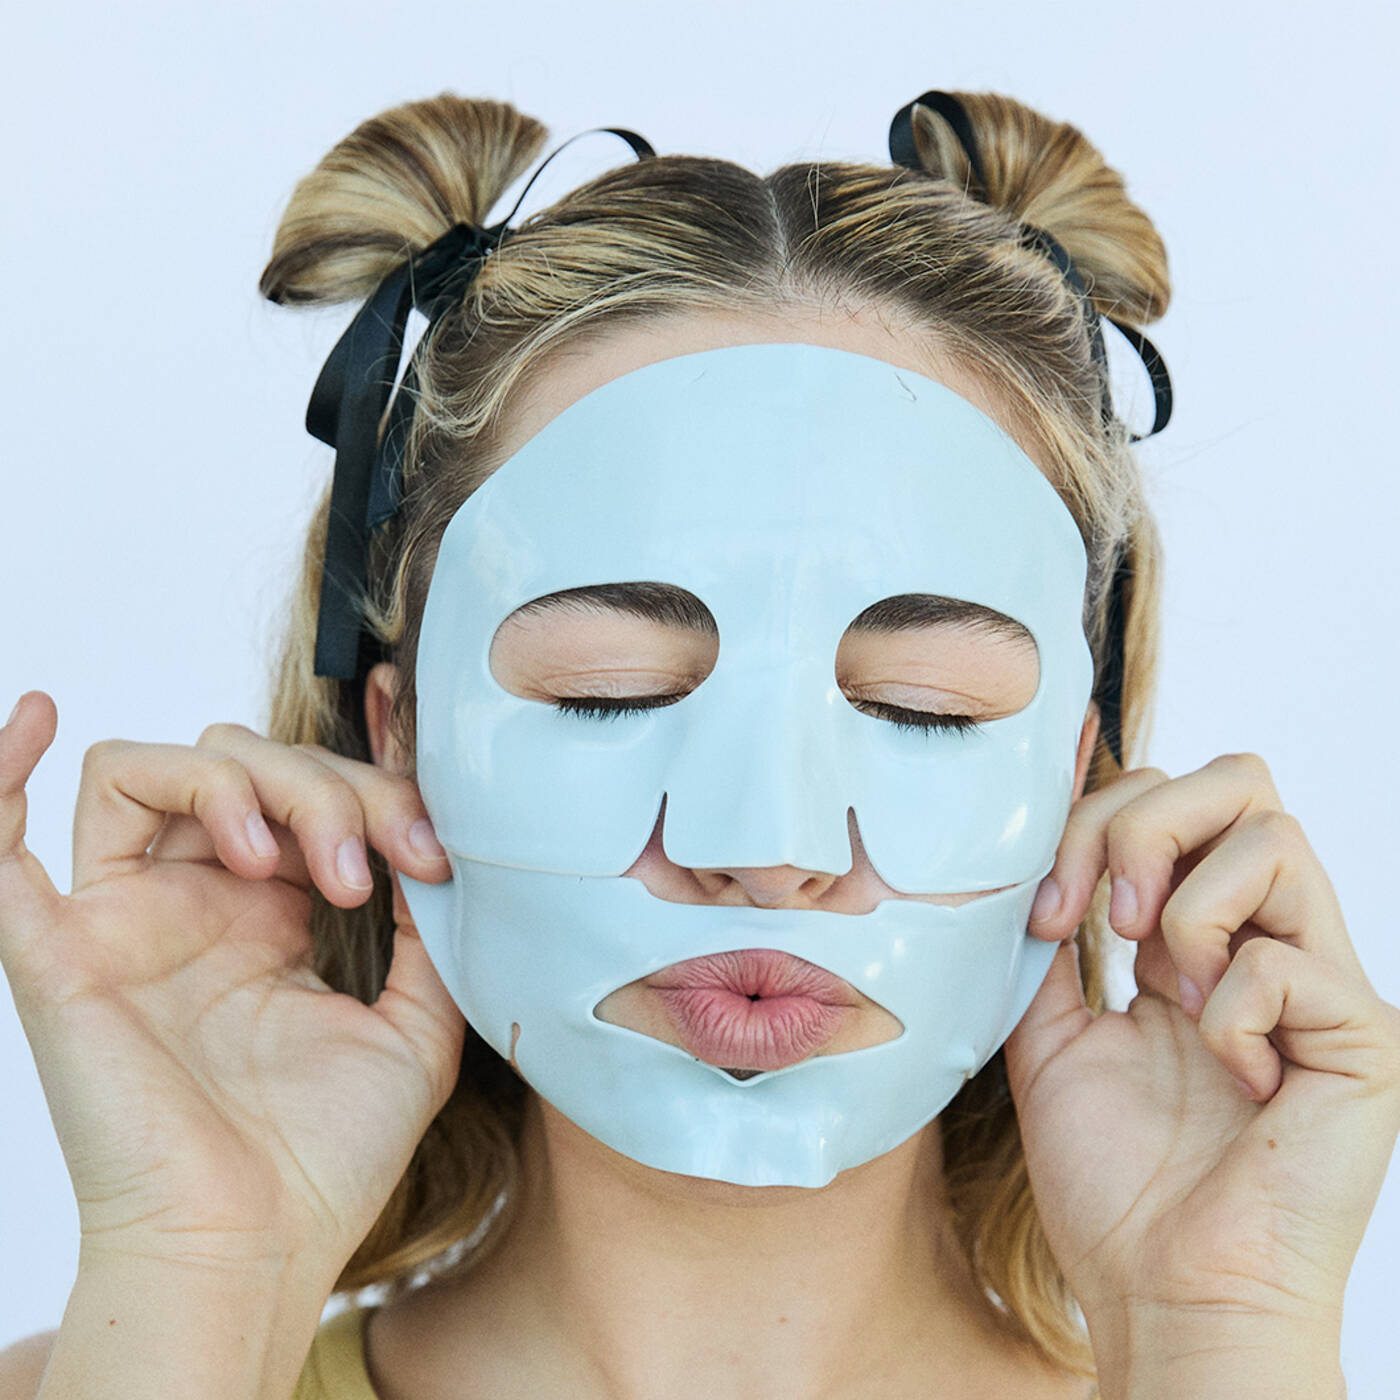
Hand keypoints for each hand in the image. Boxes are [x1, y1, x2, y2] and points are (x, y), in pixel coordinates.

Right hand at [0, 691, 462, 1281]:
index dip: (373, 791)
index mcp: (269, 920)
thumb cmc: (326, 1158)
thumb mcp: (415, 1028)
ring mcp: (124, 921)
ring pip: (151, 770)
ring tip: (285, 862)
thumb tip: (439, 847)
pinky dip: (2, 767)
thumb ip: (427, 935)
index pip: (305, 793)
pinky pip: (0, 839)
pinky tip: (38, 717)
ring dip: (233, 781)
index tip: (436, 850)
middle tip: (371, 870)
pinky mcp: (59, 952)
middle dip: (322, 786)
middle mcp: (193, 907)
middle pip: (238, 765)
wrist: (256, 1250)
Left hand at [1005, 754, 1399, 1387]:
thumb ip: (1049, 946)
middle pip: (1236, 779)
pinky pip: (1289, 958)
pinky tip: (1232, 1073)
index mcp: (1196, 938)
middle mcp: (1264, 942)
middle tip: (1104, 923)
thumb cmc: (1114, 1180)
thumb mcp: (1051, 1035)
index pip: (1167, 801)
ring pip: (1273, 834)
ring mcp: (1319, 981)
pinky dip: (1229, 1009)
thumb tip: (1026, 857)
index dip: (1090, 823)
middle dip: (1141, 825)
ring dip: (1185, 907)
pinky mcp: (1362, 1036)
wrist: (1164, 1292)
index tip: (1045, 914)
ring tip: (1168, 991)